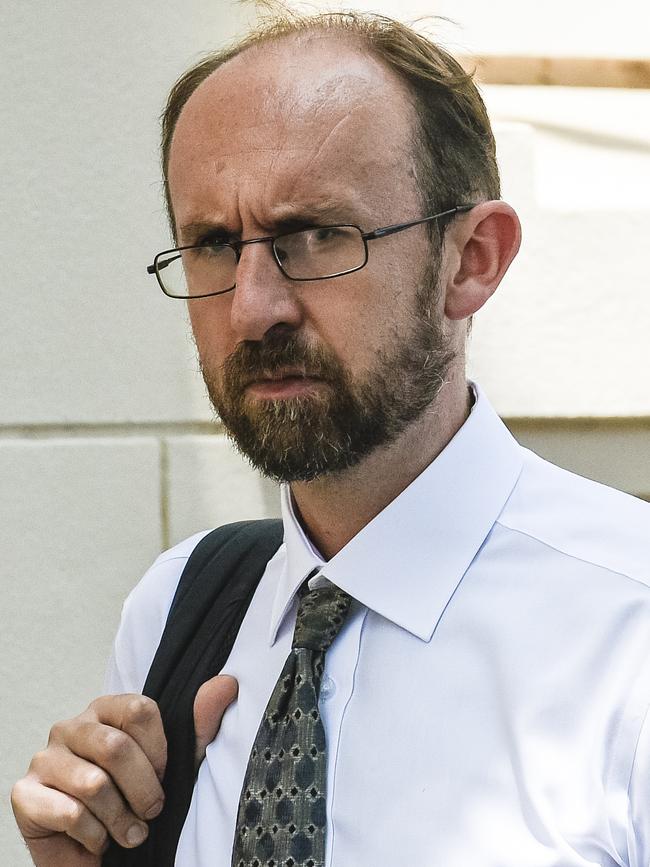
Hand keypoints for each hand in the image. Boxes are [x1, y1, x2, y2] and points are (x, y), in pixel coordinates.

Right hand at [11, 675, 237, 866]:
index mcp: (106, 709)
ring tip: (127, 833)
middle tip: (151, 813)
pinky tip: (97, 841)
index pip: (139, 709)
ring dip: (120, 820)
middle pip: (115, 747)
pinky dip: (93, 837)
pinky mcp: (25, 793)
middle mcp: (71, 726)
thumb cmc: (135, 801)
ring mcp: (45, 757)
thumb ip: (198, 726)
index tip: (164, 776)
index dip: (159, 751)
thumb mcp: (175, 765)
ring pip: (93, 784)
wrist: (98, 853)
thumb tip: (227, 684)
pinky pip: (69, 813)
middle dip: (143, 791)